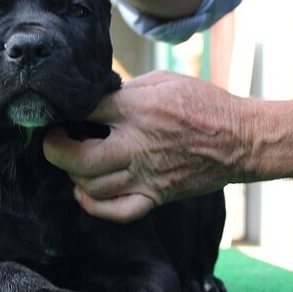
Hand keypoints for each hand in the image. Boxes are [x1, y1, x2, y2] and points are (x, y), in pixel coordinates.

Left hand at [43, 71, 248, 222]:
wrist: (240, 139)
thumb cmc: (203, 104)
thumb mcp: (162, 80)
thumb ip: (125, 89)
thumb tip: (93, 95)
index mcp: (138, 109)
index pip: (85, 112)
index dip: (64, 113)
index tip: (58, 113)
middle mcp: (138, 145)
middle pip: (78, 158)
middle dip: (55, 150)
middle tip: (53, 142)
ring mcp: (146, 175)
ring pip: (92, 186)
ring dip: (73, 174)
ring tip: (72, 161)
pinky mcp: (156, 196)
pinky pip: (117, 211)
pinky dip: (94, 206)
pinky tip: (85, 192)